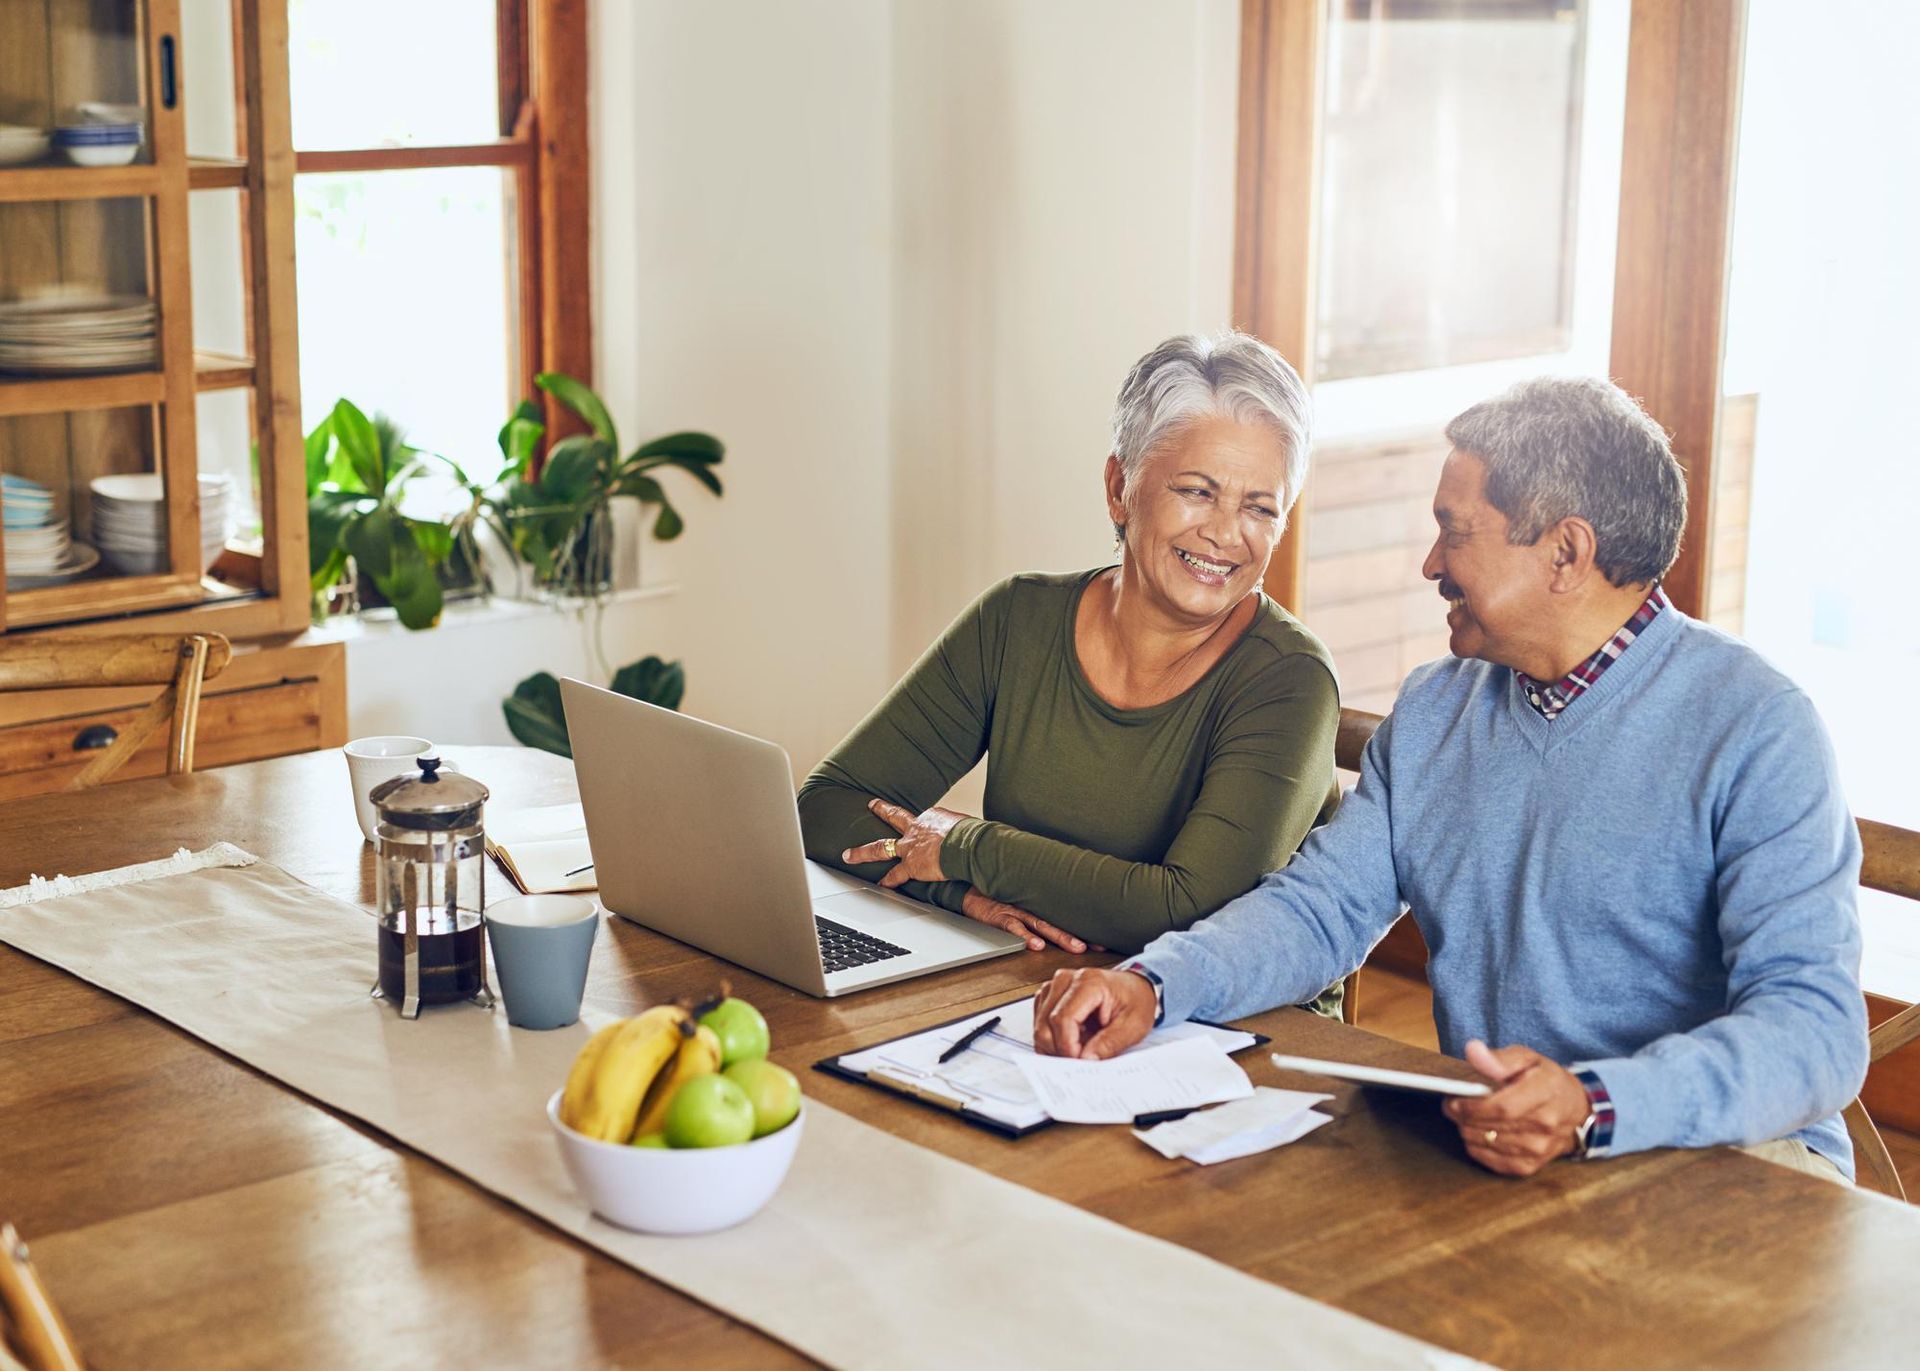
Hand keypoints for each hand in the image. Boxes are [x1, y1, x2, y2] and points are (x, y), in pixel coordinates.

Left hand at [841, 798, 965, 885]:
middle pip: (895, 817)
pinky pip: (895, 875)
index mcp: (933, 817)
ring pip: (881, 847)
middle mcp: (917, 828)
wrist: (967, 845)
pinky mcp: (911, 865)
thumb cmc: (973, 835)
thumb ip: (963, 831)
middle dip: (882, 810)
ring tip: (849, 854)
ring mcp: (910, 846)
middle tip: (872, 805)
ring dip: (863, 852)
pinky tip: (879, 885)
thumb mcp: (967, 826)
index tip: (930, 829)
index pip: (924, 820)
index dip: (926, 825)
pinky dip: (887, 881)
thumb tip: (976, 837)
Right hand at [960, 888, 1099, 953]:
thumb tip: (1060, 921)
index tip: (1104, 939)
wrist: (969, 888)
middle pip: (1060, 921)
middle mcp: (1031, 907)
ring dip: (1059, 936)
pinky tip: (1035, 945)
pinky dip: (1025, 936)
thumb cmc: (997, 897)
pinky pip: (1014, 927)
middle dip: (1080, 934)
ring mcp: (1016, 911)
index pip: (1066, 917)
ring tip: (1076, 946)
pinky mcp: (1000, 915)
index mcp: (1038, 906)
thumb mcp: (1021, 901)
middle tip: (1098, 945)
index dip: (1084, 928)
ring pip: (1042, 925)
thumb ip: (1038, 910)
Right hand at [1031, 967, 1156, 1058]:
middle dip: (1060, 1050)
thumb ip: (1109, 1044)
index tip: (1080, 1061)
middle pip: (1045, 1024)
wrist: (1135, 987)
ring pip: (1040, 1026)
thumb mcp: (1133, 1026)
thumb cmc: (1135, 1001)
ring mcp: (1054, 986)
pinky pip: (1040, 1024)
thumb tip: (1086, 1060)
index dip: (1067, 1046)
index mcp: (1089, 982)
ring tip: (1080, 1047)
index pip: (1062, 1019)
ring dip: (1055, 1045)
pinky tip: (1072, 1039)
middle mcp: (1066, 980)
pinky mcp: (1049, 995)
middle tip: (1080, 1060)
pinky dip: (1053, 1039)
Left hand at [1442, 1040, 1592, 1176]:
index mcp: (1546, 1093)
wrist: (1575, 1111)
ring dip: (1467, 1131)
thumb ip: (1499, 1058)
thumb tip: (1473, 1051)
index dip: (1472, 1107)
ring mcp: (1539, 1149)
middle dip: (1463, 1118)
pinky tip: (1476, 1133)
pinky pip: (1493, 1162)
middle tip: (1451, 1106)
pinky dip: (1477, 1148)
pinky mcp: (1530, 1166)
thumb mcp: (1527, 1059)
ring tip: (1465, 1117)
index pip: (1502, 1108)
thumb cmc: (1546, 1081)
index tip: (1453, 1100)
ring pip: (1488, 1145)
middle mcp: (1545, 1125)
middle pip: (1491, 1127)